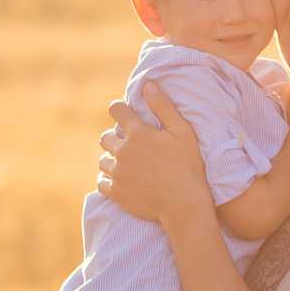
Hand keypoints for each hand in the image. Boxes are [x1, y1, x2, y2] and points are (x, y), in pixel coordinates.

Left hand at [95, 84, 214, 221]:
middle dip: (115, 138)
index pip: (116, 110)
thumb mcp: (183, 132)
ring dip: (112, 160)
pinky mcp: (116, 193)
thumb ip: (164, 107)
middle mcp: (123, 151)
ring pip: (103, 160)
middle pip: (105, 137)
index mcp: (139, 134)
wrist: (184, 205)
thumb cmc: (188, 167)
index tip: (125, 115)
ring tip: (128, 165)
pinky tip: (122, 180)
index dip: (119, 110)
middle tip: (130, 146)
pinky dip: (109, 180)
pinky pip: (101, 182)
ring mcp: (117, 173)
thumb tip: (148, 85)